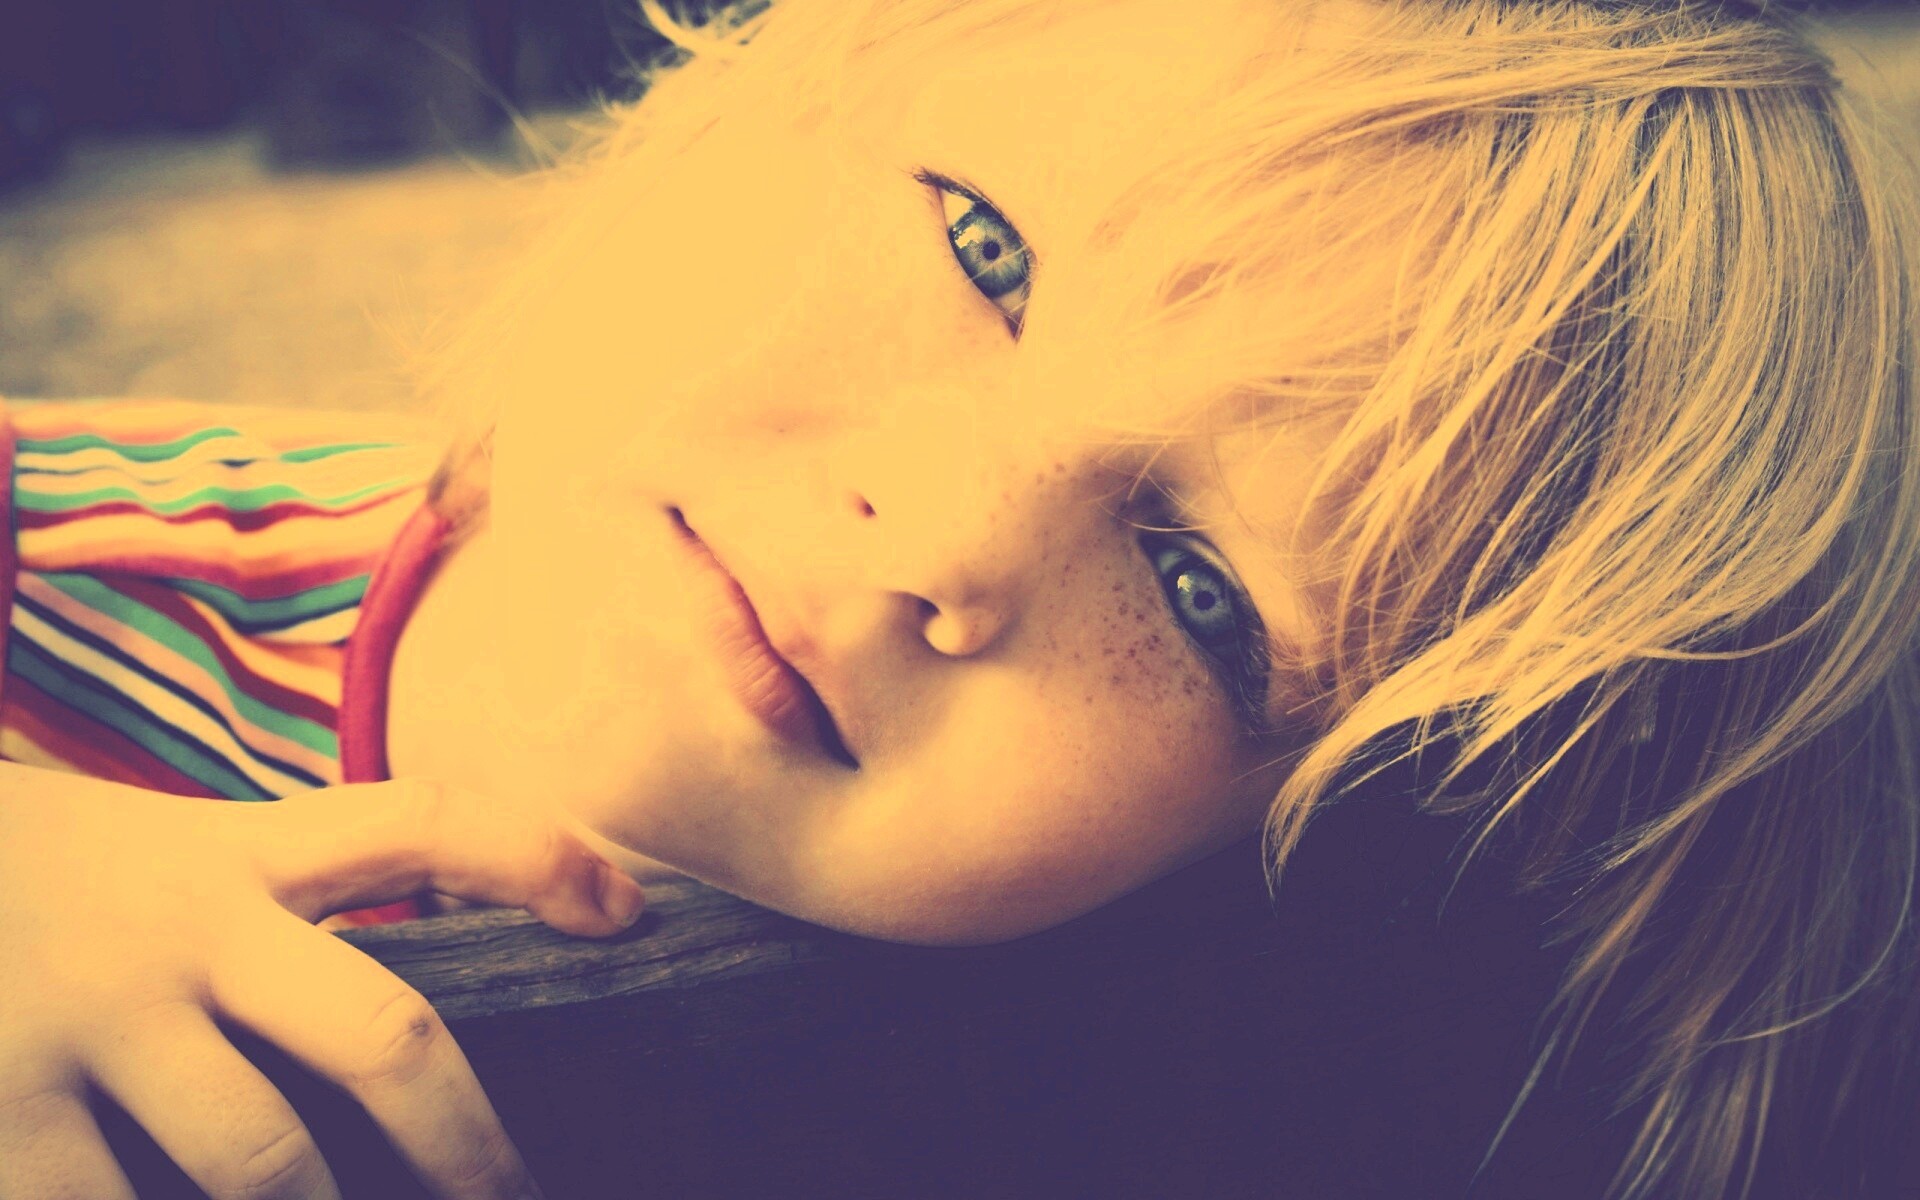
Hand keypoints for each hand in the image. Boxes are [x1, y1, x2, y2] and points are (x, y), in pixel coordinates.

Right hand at [0, 764, 646, 1199]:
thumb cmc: (49, 890)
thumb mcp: (171, 858)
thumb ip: (288, 899)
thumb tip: (417, 1022)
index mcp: (240, 856)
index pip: (423, 822)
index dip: (538, 858)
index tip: (627, 914)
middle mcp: (185, 929)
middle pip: (383, 1033)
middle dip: (467, 1138)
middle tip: (518, 1195)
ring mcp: (92, 1024)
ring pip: (268, 1161)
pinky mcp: (6, 1118)